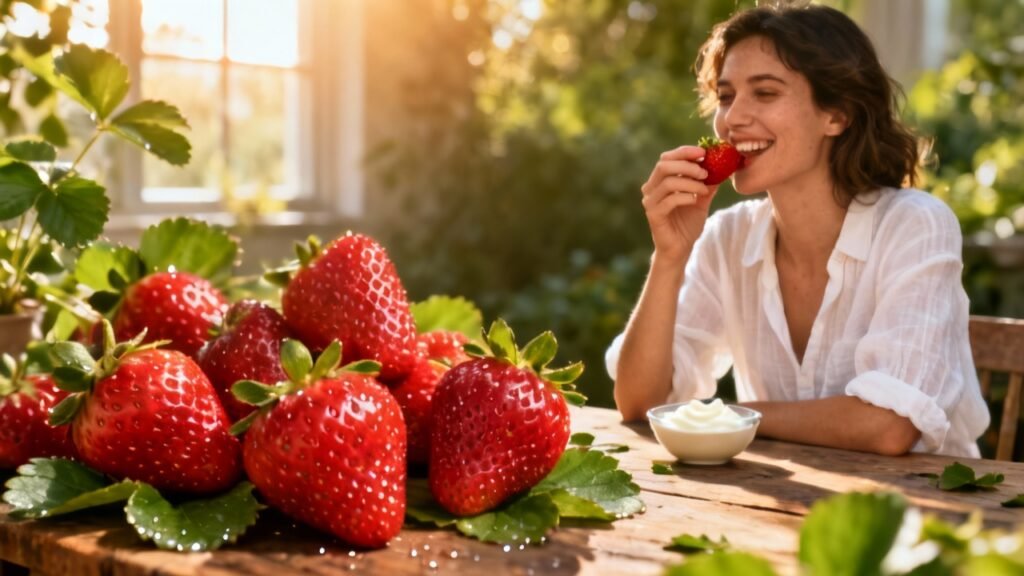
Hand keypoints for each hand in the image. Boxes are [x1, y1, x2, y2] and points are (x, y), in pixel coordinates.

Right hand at [640, 145, 717, 263]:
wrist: (680, 249)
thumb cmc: (687, 224)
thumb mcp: (701, 199)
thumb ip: (707, 183)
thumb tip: (721, 166)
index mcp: (659, 181)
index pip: (667, 158)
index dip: (684, 152)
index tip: (703, 152)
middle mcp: (651, 189)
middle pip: (664, 165)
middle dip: (687, 165)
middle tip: (705, 171)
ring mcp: (650, 202)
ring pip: (668, 182)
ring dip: (690, 182)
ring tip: (704, 189)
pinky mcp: (653, 215)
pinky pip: (669, 200)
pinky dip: (686, 197)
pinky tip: (696, 200)